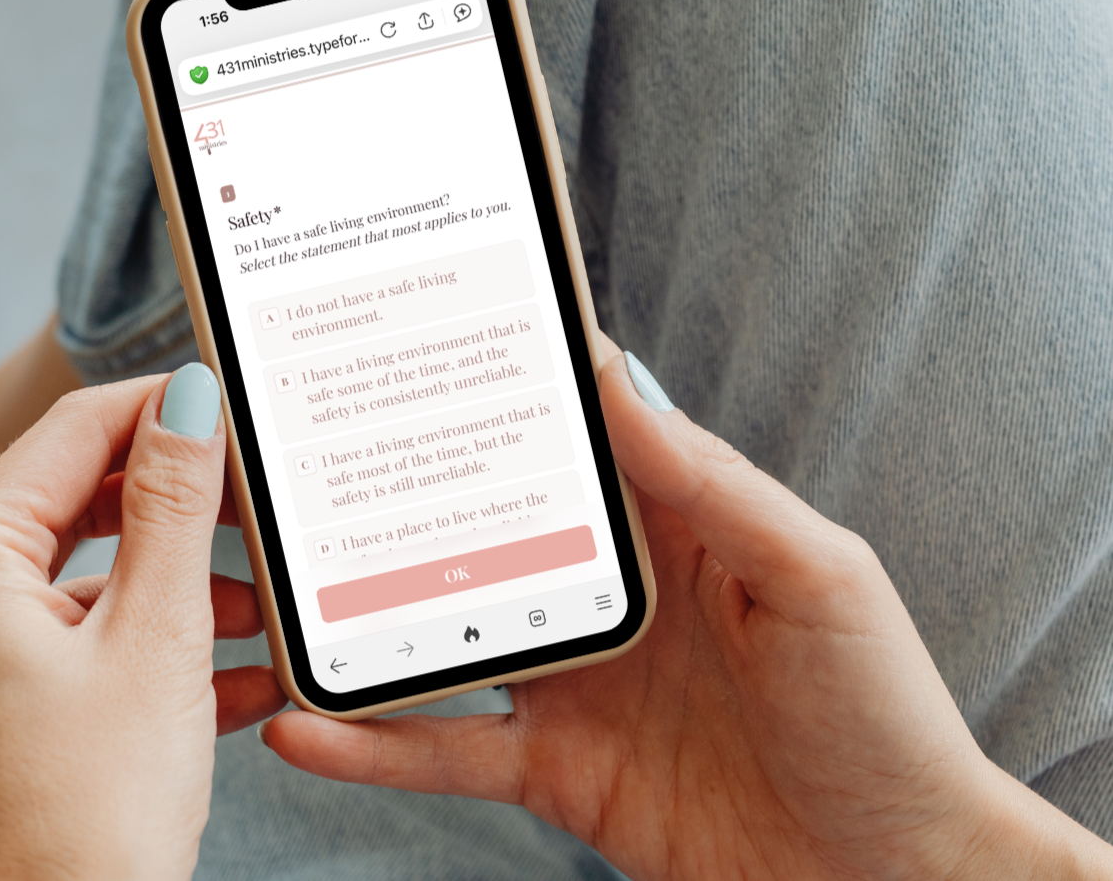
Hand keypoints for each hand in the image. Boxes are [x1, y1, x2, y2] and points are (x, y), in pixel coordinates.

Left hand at [0, 367, 286, 880]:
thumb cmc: (95, 808)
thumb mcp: (155, 633)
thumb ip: (173, 504)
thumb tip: (187, 399)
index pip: (66, 436)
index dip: (153, 406)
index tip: (226, 397)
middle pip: (71, 508)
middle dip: (174, 510)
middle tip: (252, 504)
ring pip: (82, 587)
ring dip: (174, 590)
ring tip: (255, 613)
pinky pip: (74, 653)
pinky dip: (148, 651)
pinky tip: (229, 678)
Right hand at [263, 351, 1112, 879]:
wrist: (896, 878)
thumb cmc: (883, 715)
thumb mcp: (812, 574)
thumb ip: (710, 480)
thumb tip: (617, 377)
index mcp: (671, 525)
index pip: (565, 436)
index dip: (496, 385)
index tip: (413, 337)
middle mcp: (605, 592)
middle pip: (477, 528)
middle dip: (390, 493)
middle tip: (296, 459)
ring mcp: (572, 682)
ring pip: (437, 633)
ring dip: (354, 617)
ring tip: (268, 591)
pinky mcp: (553, 769)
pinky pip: (445, 751)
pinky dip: (371, 745)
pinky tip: (309, 726)